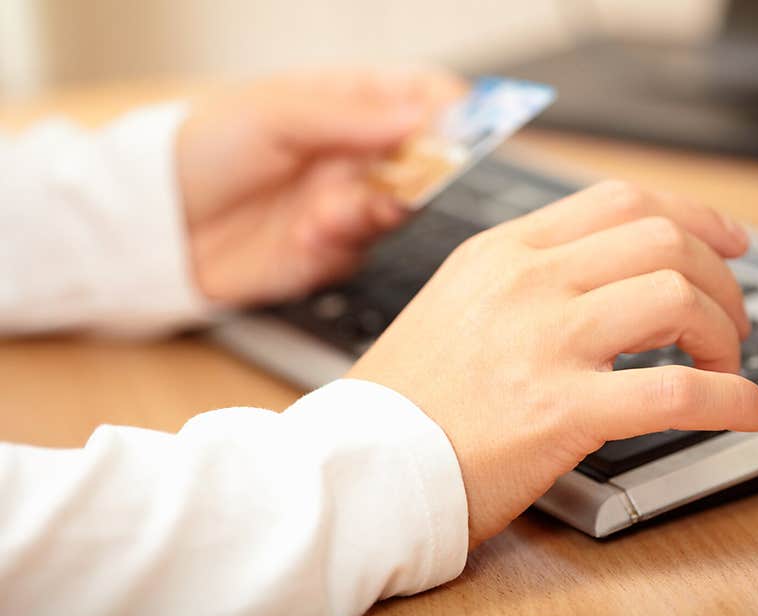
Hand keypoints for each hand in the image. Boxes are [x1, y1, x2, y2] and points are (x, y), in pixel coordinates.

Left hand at [176, 69, 464, 304]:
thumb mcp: (274, 114)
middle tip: (410, 177)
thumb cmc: (206, 148)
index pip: (417, 96)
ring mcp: (347, 202)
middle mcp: (355, 153)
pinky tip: (308, 234)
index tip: (470, 123)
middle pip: (423, 157)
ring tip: (330, 211)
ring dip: (373, 209)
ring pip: (398, 207)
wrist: (160, 225)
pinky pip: (361, 247)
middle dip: (424, 169)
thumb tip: (419, 115)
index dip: (450, 108)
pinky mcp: (335, 250)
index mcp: (345, 103)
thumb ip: (349, 116)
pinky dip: (341, 241)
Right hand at [348, 180, 757, 547]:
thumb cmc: (409, 395)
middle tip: (729, 316)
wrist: (366, 460)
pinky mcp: (560, 409)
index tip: (724, 240)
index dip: (692, 214)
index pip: (620, 201)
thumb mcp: (456, 302)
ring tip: (724, 364)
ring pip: (677, 296)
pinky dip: (731, 399)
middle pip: (663, 239)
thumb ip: (522, 277)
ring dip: (725, 331)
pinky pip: (677, 390)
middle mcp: (527, 282)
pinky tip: (748, 411)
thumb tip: (597, 278)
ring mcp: (545, 341)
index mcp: (502, 252)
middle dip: (720, 277)